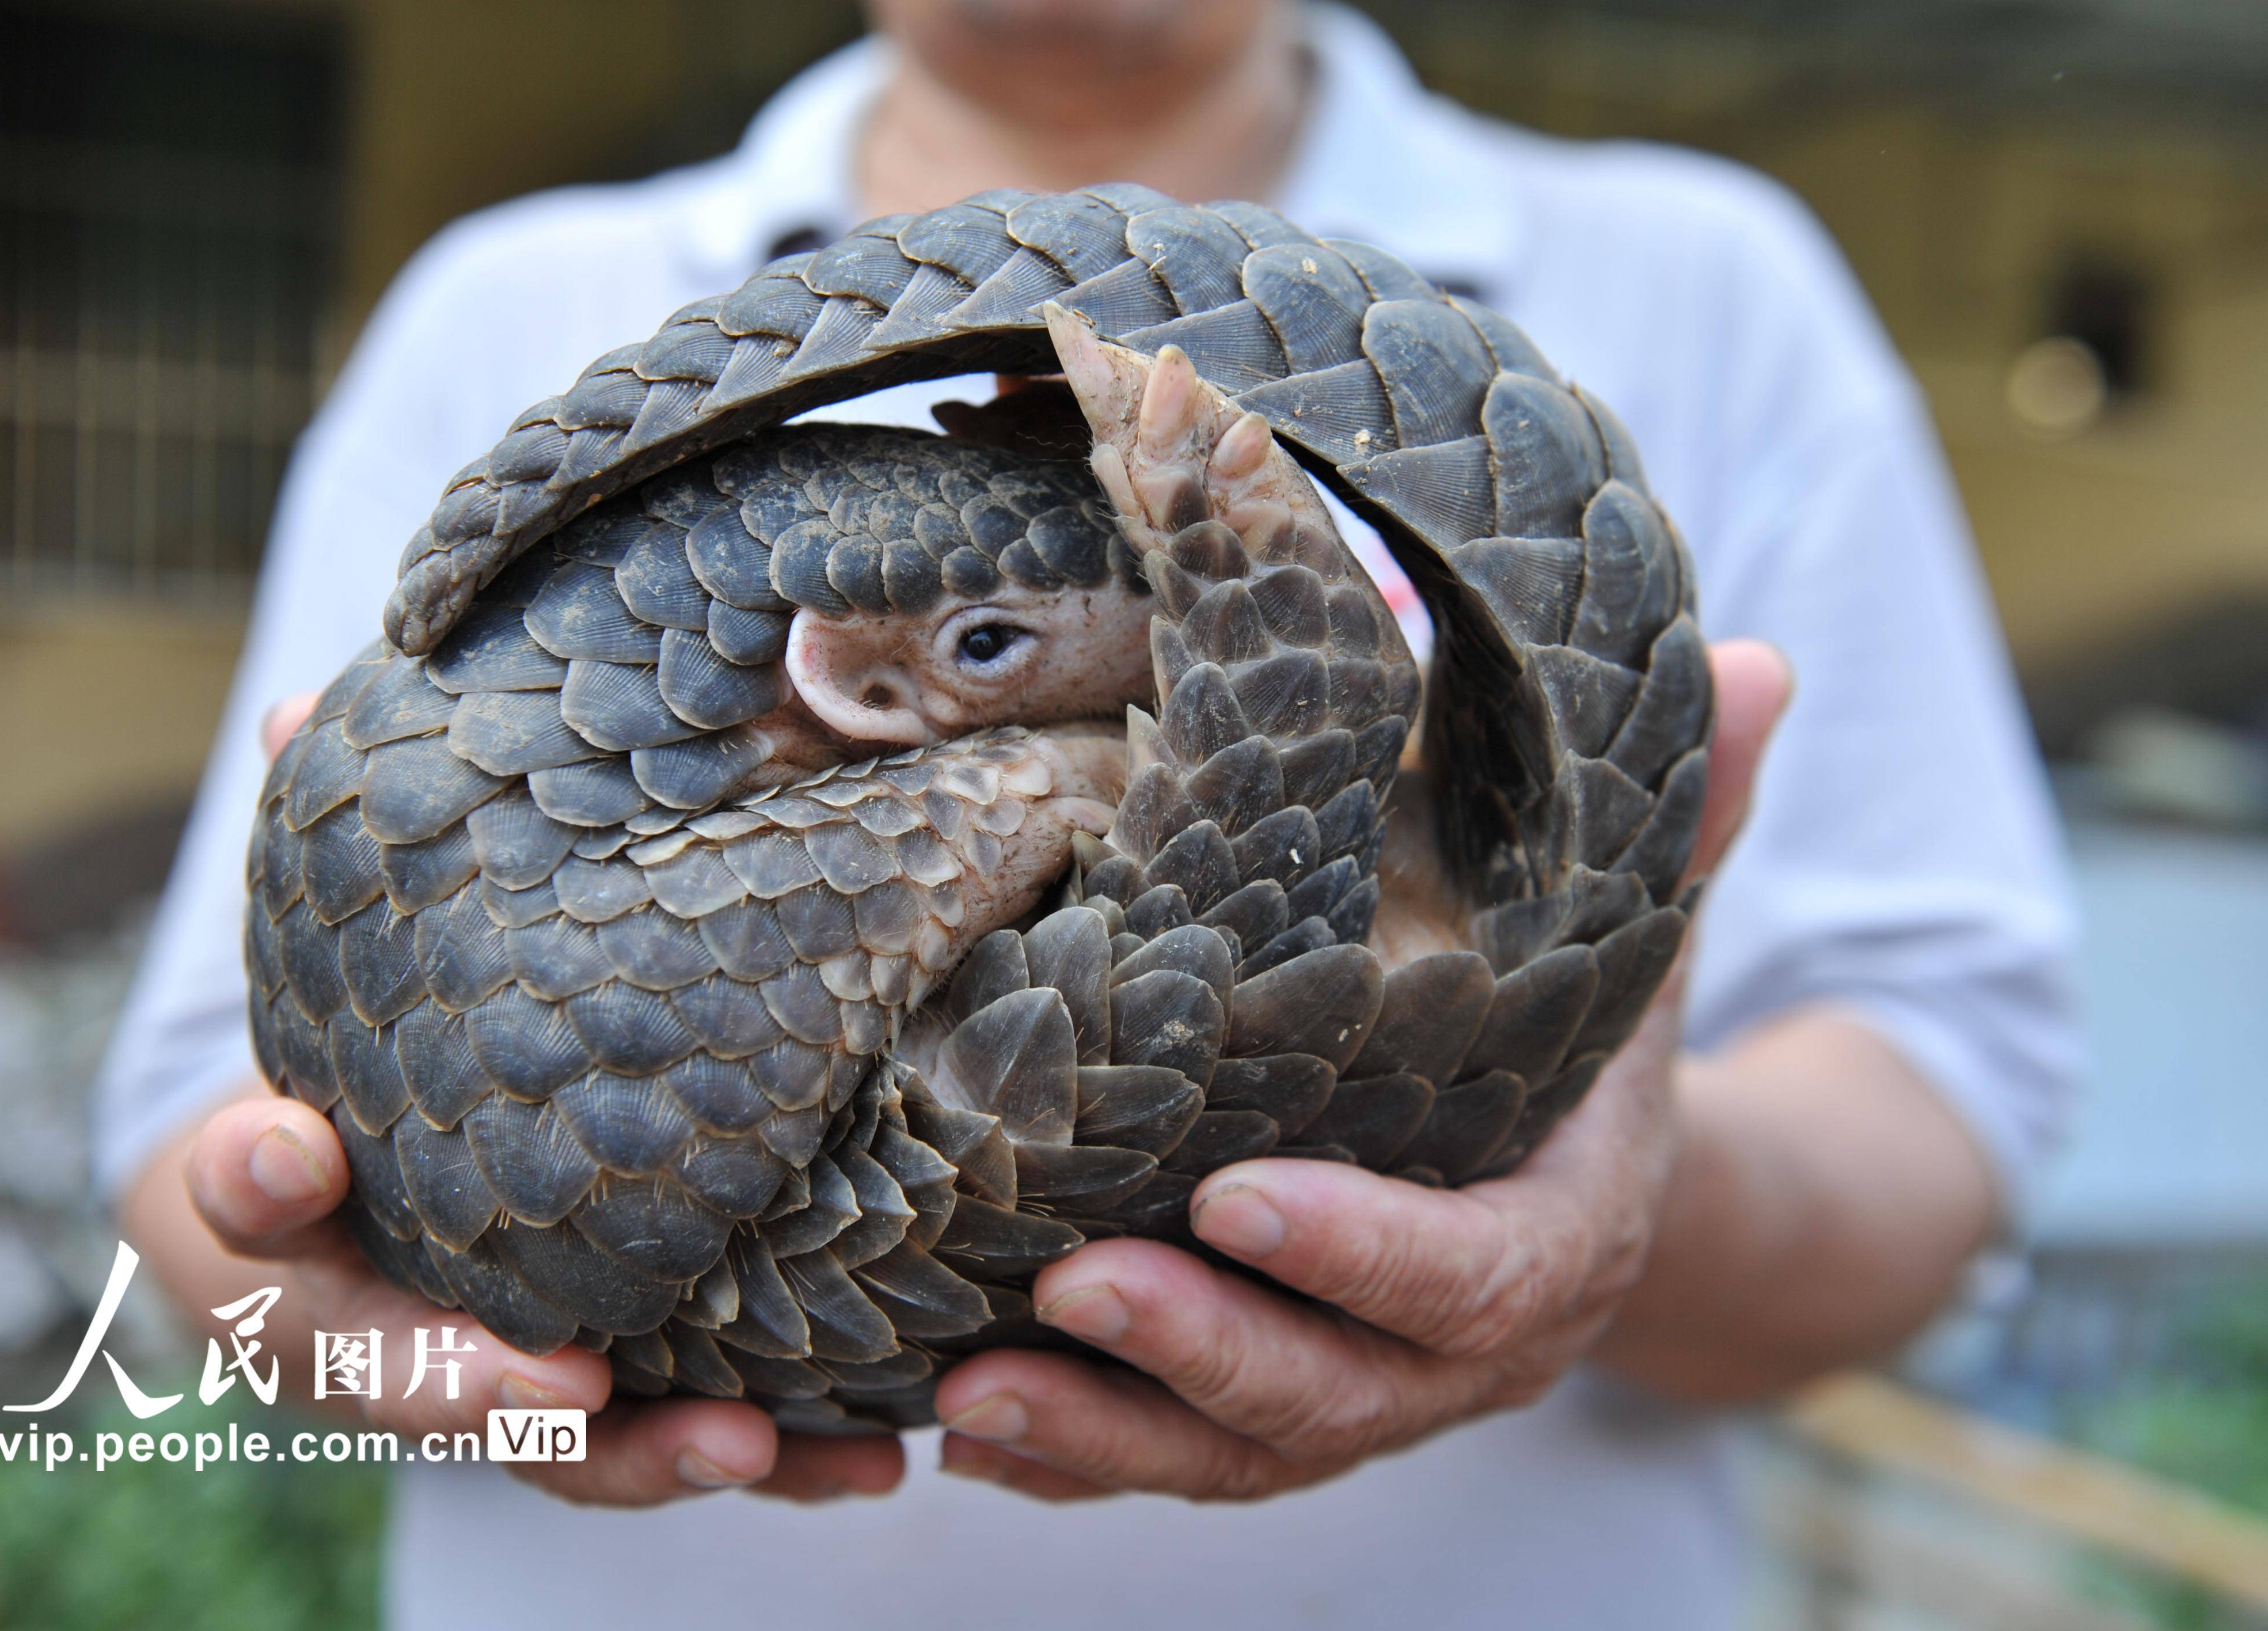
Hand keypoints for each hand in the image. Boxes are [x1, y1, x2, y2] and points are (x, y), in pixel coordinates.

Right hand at [128, 693, 905, 1506]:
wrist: (371, 1174)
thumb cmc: (365, 1051)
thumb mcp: (338, 962)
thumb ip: (339, 862)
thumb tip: (310, 703)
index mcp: (278, 1202)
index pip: (236, 1196)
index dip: (253, 1180)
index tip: (292, 1147)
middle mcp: (364, 1314)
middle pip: (397, 1376)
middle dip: (475, 1388)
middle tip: (565, 1385)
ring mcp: (479, 1375)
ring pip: (549, 1448)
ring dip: (647, 1458)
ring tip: (755, 1451)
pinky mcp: (596, 1401)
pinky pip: (664, 1449)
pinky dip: (758, 1463)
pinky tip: (860, 1467)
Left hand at [926, 640, 1794, 1500]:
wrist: (1580, 1174)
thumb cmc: (1578, 1032)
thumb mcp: (1630, 931)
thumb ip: (1682, 822)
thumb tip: (1755, 663)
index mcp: (1557, 1237)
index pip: (1476, 1278)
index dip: (1366, 1254)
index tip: (1238, 1198)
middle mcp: (1464, 1354)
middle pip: (1343, 1397)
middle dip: (1205, 1353)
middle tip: (1070, 1287)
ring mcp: (1368, 1398)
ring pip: (1242, 1454)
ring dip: (1108, 1434)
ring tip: (970, 1399)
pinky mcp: (1277, 1413)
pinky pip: (1176, 1462)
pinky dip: (1079, 1463)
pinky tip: (973, 1440)